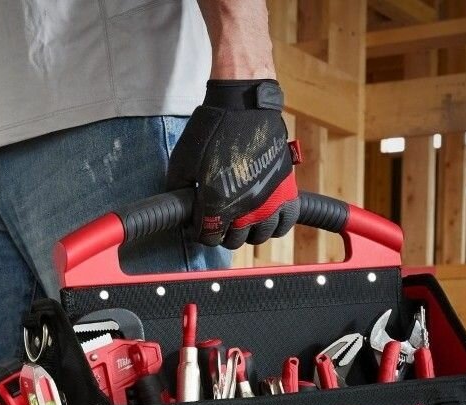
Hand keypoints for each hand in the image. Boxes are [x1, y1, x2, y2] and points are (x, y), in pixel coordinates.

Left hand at [166, 79, 298, 249]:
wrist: (245, 103)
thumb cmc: (213, 127)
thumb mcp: (183, 159)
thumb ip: (179, 188)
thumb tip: (179, 207)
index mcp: (216, 201)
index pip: (208, 237)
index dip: (200, 232)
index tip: (199, 223)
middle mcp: (244, 207)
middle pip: (233, 241)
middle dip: (223, 233)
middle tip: (220, 218)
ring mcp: (268, 200)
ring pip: (260, 236)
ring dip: (248, 231)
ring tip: (242, 219)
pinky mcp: (286, 189)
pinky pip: (285, 223)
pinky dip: (275, 225)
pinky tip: (265, 217)